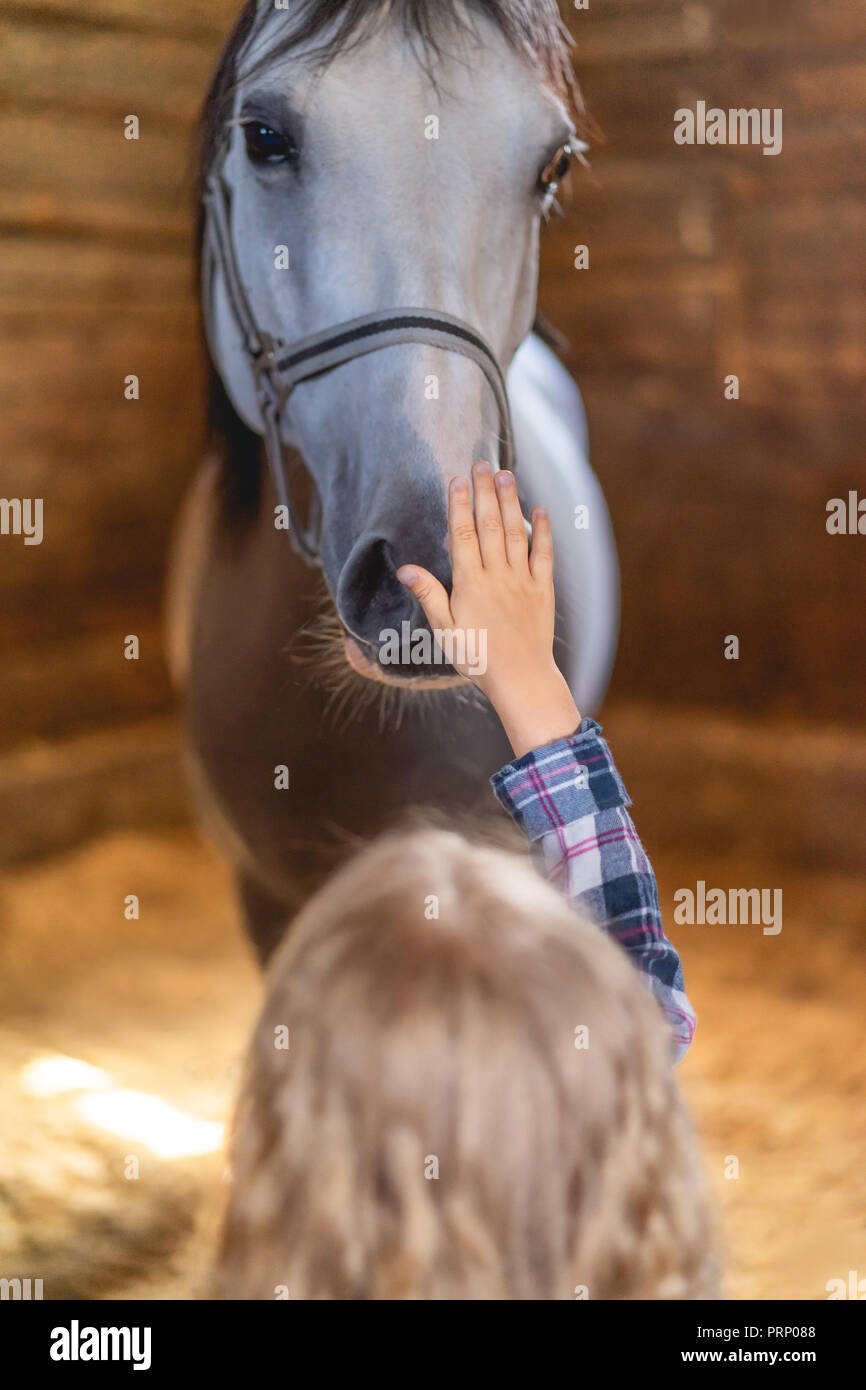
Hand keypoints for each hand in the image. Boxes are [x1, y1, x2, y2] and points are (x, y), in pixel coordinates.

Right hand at [396, 460, 580, 758]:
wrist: (520, 678)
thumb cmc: (478, 658)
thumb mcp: (445, 630)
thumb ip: (429, 595)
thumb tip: (405, 568)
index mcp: (470, 585)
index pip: (462, 536)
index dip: (459, 505)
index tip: (457, 480)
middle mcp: (497, 576)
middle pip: (489, 525)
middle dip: (484, 492)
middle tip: (481, 464)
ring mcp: (522, 580)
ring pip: (514, 533)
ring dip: (510, 501)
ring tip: (505, 475)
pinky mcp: (542, 589)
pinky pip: (543, 553)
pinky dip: (542, 530)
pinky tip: (539, 510)